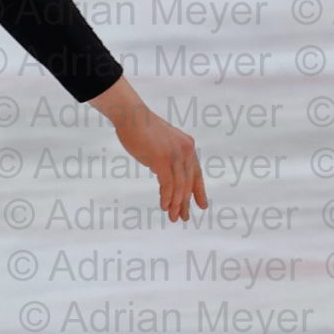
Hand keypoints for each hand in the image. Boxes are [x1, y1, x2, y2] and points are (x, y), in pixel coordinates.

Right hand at [111, 105, 206, 221]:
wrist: (130, 116)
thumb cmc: (139, 127)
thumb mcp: (158, 144)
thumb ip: (163, 157)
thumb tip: (160, 172)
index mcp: (187, 146)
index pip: (196, 173)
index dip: (199, 191)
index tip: (202, 205)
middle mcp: (186, 151)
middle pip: (189, 182)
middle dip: (185, 202)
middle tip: (183, 217)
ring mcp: (175, 155)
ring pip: (180, 186)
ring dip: (176, 204)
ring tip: (172, 217)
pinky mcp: (162, 159)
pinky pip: (168, 184)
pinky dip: (166, 197)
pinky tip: (164, 206)